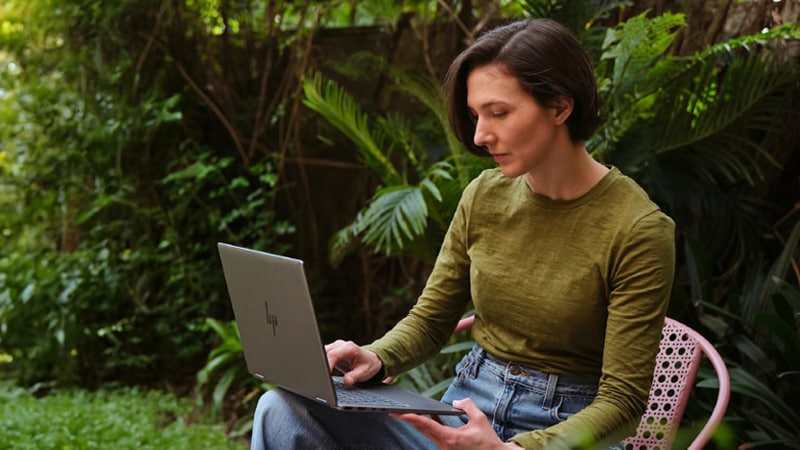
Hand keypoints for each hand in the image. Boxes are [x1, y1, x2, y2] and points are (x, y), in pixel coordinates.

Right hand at [324, 340, 382, 384]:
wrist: (370, 360)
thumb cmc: (368, 365)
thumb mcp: (364, 372)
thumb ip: (354, 376)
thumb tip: (346, 381)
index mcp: (349, 348)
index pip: (333, 354)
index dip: (327, 364)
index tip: (326, 374)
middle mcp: (341, 345)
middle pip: (325, 352)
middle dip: (322, 364)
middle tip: (322, 376)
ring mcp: (335, 347)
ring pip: (322, 352)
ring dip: (321, 362)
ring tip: (324, 374)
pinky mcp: (332, 351)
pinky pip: (323, 355)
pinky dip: (322, 362)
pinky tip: (324, 370)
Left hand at [391, 398, 521, 449]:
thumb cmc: (487, 441)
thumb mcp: (480, 419)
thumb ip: (467, 406)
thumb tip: (455, 401)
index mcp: (451, 438)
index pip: (428, 425)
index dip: (413, 418)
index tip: (402, 413)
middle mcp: (445, 445)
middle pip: (423, 429)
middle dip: (409, 419)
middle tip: (395, 411)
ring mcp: (445, 448)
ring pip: (428, 433)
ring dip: (418, 422)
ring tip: (407, 412)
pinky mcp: (447, 448)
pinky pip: (435, 435)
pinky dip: (430, 425)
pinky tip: (429, 416)